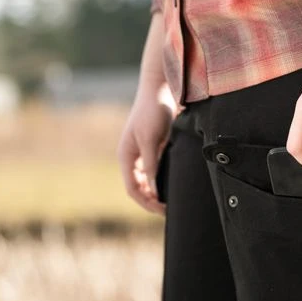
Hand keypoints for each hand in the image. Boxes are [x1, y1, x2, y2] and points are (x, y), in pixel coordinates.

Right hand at [117, 81, 177, 213]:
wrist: (162, 89)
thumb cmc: (153, 111)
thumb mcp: (150, 139)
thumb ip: (150, 164)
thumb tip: (152, 190)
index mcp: (126, 156)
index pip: (132, 188)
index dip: (146, 202)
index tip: (164, 210)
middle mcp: (132, 157)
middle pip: (139, 188)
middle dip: (152, 201)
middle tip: (170, 211)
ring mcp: (143, 153)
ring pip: (148, 181)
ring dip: (157, 193)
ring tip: (173, 202)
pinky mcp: (155, 148)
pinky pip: (157, 171)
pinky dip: (163, 181)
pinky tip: (175, 185)